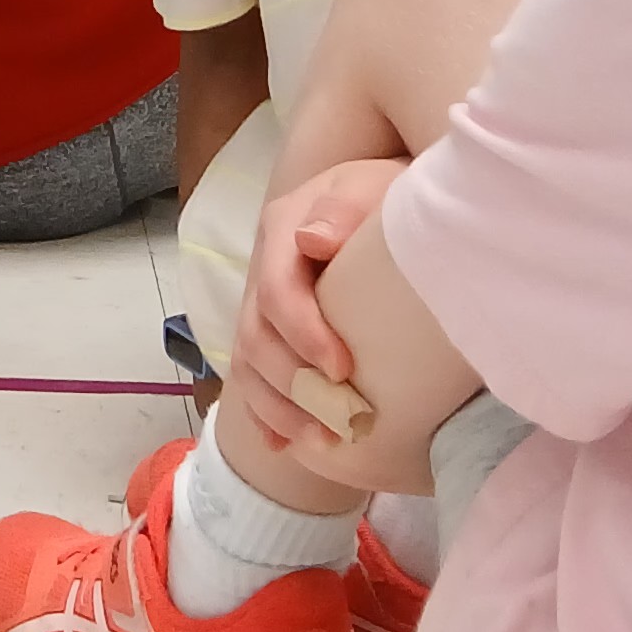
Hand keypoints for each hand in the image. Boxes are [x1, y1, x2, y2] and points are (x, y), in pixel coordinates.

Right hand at [228, 157, 402, 461]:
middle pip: (255, 336)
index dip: (303, 335)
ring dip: (278, 409)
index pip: (276, 290)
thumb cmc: (384, 194)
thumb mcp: (372, 186)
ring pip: (248, 363)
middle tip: (338, 419)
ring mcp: (262, 303)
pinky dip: (266, 414)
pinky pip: (254, 377)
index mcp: (281, 230)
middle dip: (292, 385)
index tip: (344, 370)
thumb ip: (344, 207)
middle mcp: (263, 269)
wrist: (378, 197)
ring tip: (321, 440)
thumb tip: (313, 239)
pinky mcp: (273, 331)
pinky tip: (284, 445)